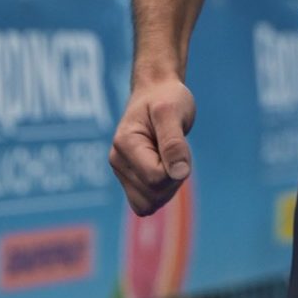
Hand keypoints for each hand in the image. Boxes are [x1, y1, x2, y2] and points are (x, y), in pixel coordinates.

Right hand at [111, 70, 195, 214]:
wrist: (156, 93)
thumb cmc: (166, 99)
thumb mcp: (172, 112)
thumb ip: (174, 143)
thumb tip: (180, 174)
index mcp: (125, 144)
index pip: (156, 178)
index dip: (176, 168)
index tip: (178, 144)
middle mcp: (117, 161)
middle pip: (153, 195)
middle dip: (173, 179)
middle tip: (176, 150)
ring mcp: (121, 172)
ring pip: (149, 204)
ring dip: (169, 188)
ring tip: (170, 158)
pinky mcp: (129, 179)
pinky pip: (145, 204)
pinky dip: (161, 194)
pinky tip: (166, 170)